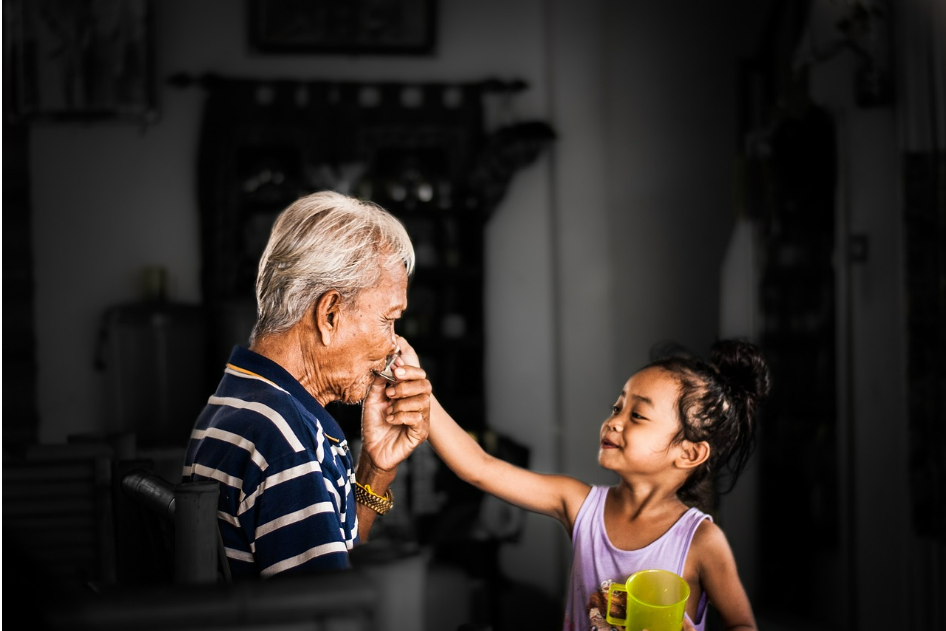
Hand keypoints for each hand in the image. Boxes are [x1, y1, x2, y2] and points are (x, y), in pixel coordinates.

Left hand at [359, 336, 430, 471]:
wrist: (372, 449)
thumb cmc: (374, 424)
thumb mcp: (373, 399)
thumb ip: (380, 382)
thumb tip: (386, 364)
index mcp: (410, 393)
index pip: (419, 375)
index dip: (410, 370)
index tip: (395, 371)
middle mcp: (419, 404)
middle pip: (426, 385)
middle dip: (406, 386)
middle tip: (389, 393)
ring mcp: (422, 418)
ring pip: (423, 401)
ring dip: (402, 403)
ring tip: (389, 410)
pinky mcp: (421, 433)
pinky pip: (418, 418)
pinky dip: (401, 416)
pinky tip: (390, 420)